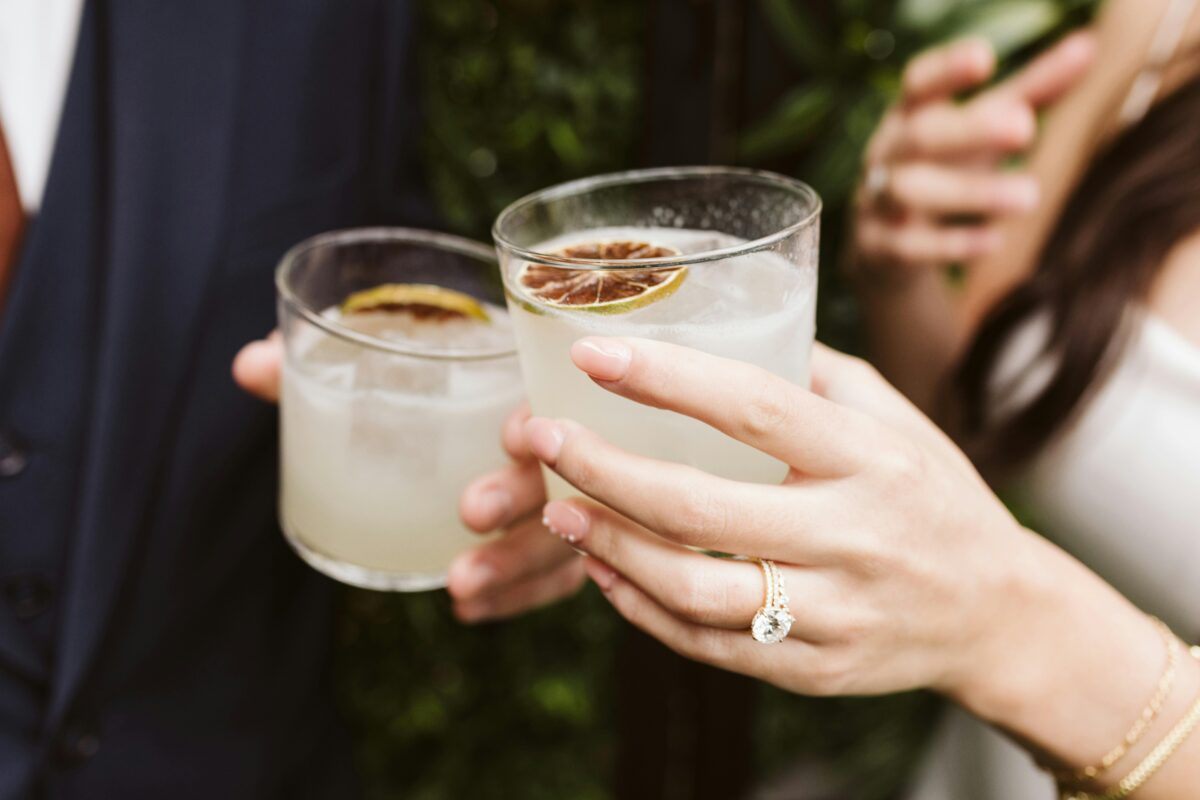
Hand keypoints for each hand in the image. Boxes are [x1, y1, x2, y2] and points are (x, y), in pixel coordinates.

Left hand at [231, 336, 582, 620]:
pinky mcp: (558, 537)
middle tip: (470, 512)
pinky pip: (554, 576)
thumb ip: (317, 364)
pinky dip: (516, 596)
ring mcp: (567, 494)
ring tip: (461, 585)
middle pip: (566, 469)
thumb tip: (248, 367)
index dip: (542, 415)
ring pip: (565, 533)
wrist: (461, 401)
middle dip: (520, 494)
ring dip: (517, 563)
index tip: (511, 435)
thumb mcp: (371, 366)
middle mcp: (558, 436)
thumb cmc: (419, 377)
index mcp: (523, 376)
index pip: (557, 393)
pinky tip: (471, 610)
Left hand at [521, 336, 1050, 699]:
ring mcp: (835, 612)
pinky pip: (711, 645)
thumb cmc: (934, 495)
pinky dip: (644, 610)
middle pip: (701, 509)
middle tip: (542, 441)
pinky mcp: (816, 669)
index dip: (666, 380)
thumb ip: (817, 376)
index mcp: (871, 458)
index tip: (592, 354)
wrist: (999, 614)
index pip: (755, 409)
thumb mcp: (898, 420)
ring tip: (559, 513)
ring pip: (695, 590)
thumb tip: (726, 330)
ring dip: (610, 551)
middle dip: (603, 472)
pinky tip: (606, 573)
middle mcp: (853, 536)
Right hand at [853, 32, 1093, 279]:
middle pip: (920, 136)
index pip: (918, 84)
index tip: (985, 60)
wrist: (884, 245)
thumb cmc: (943, 168)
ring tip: (1030, 196)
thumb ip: (1029, 91)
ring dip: (970, 192)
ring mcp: (879, 200)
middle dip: (969, 131)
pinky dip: (952, 243)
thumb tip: (1087, 47)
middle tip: (1026, 128)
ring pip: (912, 191)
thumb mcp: (980, 129)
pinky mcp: (881, 247)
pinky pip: (910, 246)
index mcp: (909, 115)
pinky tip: (995, 240)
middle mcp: (888, 154)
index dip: (945, 70)